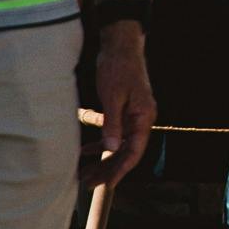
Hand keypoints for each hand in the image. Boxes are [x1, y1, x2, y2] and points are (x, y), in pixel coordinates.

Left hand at [85, 24, 155, 185]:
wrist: (120, 44)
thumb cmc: (118, 67)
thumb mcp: (112, 97)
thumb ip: (112, 124)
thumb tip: (109, 150)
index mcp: (143, 117)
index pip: (133, 152)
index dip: (119, 170)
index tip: (105, 184)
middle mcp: (141, 120)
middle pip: (125, 152)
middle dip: (107, 169)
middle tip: (87, 182)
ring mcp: (133, 116)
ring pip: (118, 145)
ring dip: (102, 159)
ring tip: (84, 173)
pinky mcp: (123, 111)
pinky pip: (113, 133)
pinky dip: (100, 143)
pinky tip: (86, 151)